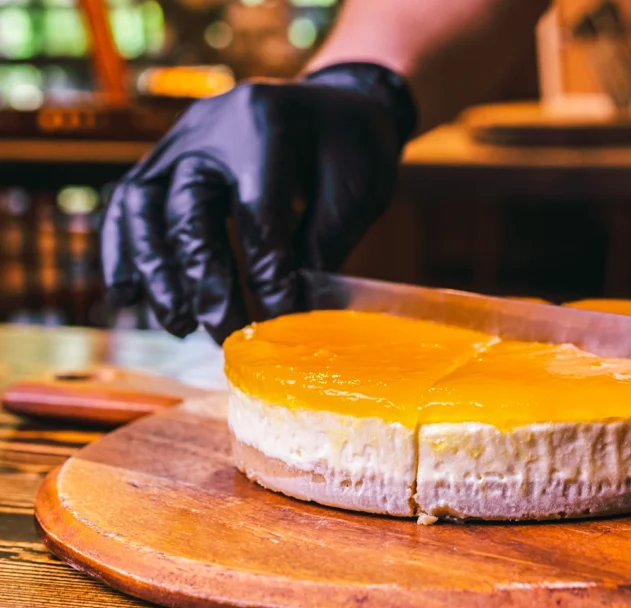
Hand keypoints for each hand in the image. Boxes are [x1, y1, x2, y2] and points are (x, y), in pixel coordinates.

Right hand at [100, 63, 416, 342]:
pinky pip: (128, 205)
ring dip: (155, 272)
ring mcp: (179, 139)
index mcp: (267, 120)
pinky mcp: (163, 159)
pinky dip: (125, 253)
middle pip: (189, 207)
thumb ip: (320, 244)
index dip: (266, 271)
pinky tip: (129, 298)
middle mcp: (211, 126)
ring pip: (142, 206)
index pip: (257, 208)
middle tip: (224, 332)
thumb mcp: (355, 191)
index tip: (277, 320)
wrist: (336, 103)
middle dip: (204, 279)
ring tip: (178, 325)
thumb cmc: (353, 149)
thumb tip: (286, 314)